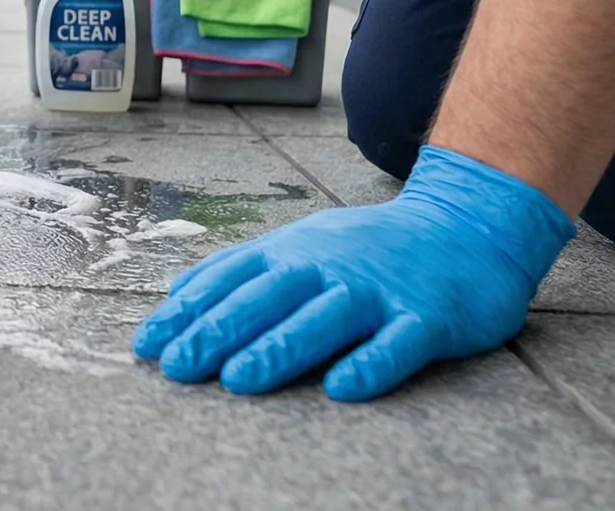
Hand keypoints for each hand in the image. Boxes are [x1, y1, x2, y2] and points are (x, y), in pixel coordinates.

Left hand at [132, 146, 573, 400]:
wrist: (468, 225)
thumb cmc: (371, 247)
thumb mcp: (300, 243)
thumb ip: (240, 267)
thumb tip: (175, 292)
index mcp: (294, 251)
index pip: (230, 281)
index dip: (187, 314)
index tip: (147, 346)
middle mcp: (330, 266)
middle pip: (267, 299)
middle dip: (218, 332)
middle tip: (177, 366)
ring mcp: (379, 289)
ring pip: (324, 318)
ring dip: (280, 348)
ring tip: (239, 379)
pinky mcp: (428, 316)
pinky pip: (397, 343)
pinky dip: (370, 364)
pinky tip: (341, 389)